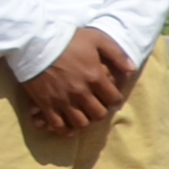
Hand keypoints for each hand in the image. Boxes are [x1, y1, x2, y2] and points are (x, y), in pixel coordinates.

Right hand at [15, 28, 133, 135]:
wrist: (36, 43)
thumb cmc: (68, 40)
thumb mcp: (98, 39)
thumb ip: (117, 54)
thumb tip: (132, 69)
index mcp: (95, 77)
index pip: (113, 99)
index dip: (114, 99)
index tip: (110, 96)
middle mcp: (81, 92)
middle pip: (98, 114)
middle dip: (101, 111)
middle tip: (97, 105)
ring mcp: (63, 100)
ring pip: (81, 123)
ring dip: (85, 121)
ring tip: (83, 115)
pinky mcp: (46, 104)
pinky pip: (58, 125)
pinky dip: (65, 129)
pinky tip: (68, 127)